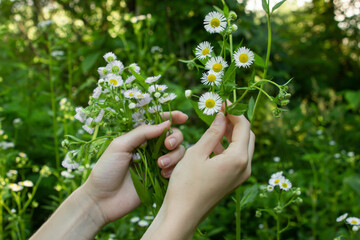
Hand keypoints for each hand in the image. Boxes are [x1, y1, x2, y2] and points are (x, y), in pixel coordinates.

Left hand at [81, 111, 187, 224]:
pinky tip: (163, 174)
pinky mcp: (161, 179)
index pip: (159, 123)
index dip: (172, 117)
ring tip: (161, 165)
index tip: (183, 117)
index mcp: (140, 138)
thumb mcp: (120, 146)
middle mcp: (151, 149)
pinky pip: (176, 170)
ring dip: (174, 155)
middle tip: (168, 145)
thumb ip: (142, 133)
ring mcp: (157, 164)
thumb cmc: (106, 170)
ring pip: (178, 152)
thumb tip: (166, 123)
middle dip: (175, 137)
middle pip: (174, 136)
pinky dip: (174, 169)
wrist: (102, 200)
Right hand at [142, 112, 254, 239]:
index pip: (244, 126)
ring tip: (215, 125)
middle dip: (236, 121)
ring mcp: (241, 176)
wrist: (183, 214)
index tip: (222, 101)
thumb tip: (221, 115)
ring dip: (232, 134)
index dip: (234, 111)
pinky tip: (213, 144)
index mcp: (238, 159)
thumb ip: (212, 132)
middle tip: (220, 112)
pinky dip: (228, 147)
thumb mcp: (197, 153)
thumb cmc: (186, 184)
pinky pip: (236, 158)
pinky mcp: (234, 181)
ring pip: (243, 147)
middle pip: (247, 136)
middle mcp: (245, 167)